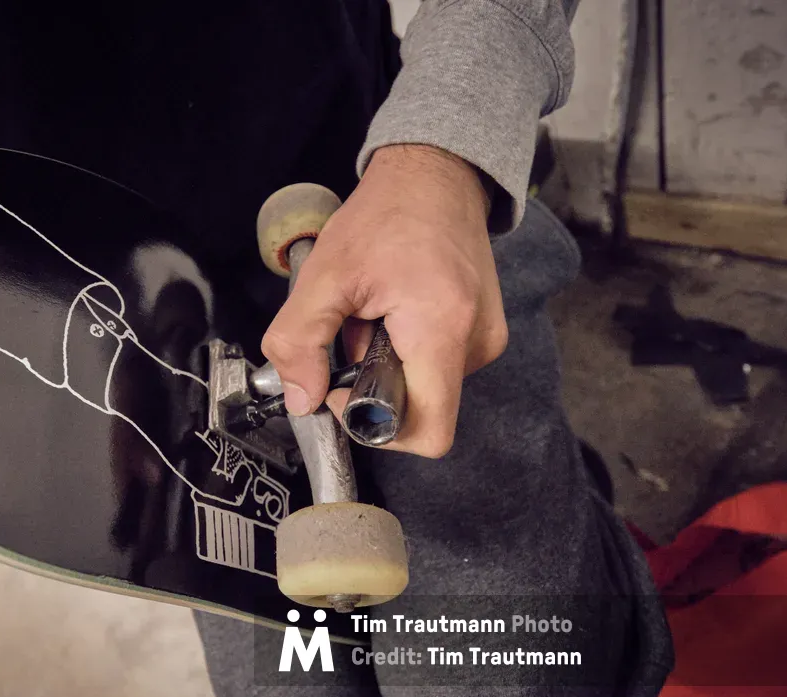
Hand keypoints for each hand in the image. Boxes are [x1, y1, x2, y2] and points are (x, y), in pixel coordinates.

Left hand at [261, 144, 507, 457]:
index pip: (429, 432)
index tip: (346, 386)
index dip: (377, 425)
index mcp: (442, 330)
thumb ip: (299, 342)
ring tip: (375, 314)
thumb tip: (301, 400)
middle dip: (375, 384)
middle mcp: (477, 342)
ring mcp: (487, 339)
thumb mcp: (324, 275)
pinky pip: (439, 368)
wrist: (435, 173)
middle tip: (354, 335)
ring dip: (389, 365)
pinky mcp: (485, 333)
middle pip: (421, 411)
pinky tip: (394, 312)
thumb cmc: (385, 215)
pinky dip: (407, 352)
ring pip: (427, 389)